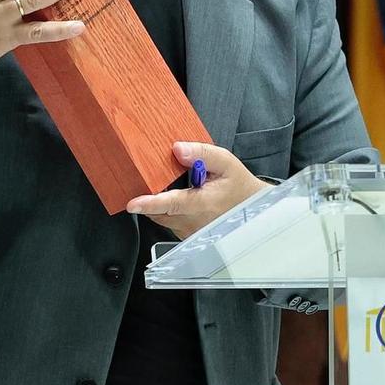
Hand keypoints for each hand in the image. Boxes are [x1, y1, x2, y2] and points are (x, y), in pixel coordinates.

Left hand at [124, 142, 270, 239]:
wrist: (251, 208)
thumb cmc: (238, 185)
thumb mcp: (226, 162)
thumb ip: (201, 153)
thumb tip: (177, 149)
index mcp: (203, 203)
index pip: (173, 204)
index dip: (151, 203)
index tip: (133, 204)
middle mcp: (195, 222)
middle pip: (159, 211)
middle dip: (150, 197)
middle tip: (152, 180)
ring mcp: (190, 232)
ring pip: (161, 218)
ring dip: (158, 204)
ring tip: (173, 188)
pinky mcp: (187, 235)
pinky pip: (167, 222)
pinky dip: (165, 210)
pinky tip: (176, 199)